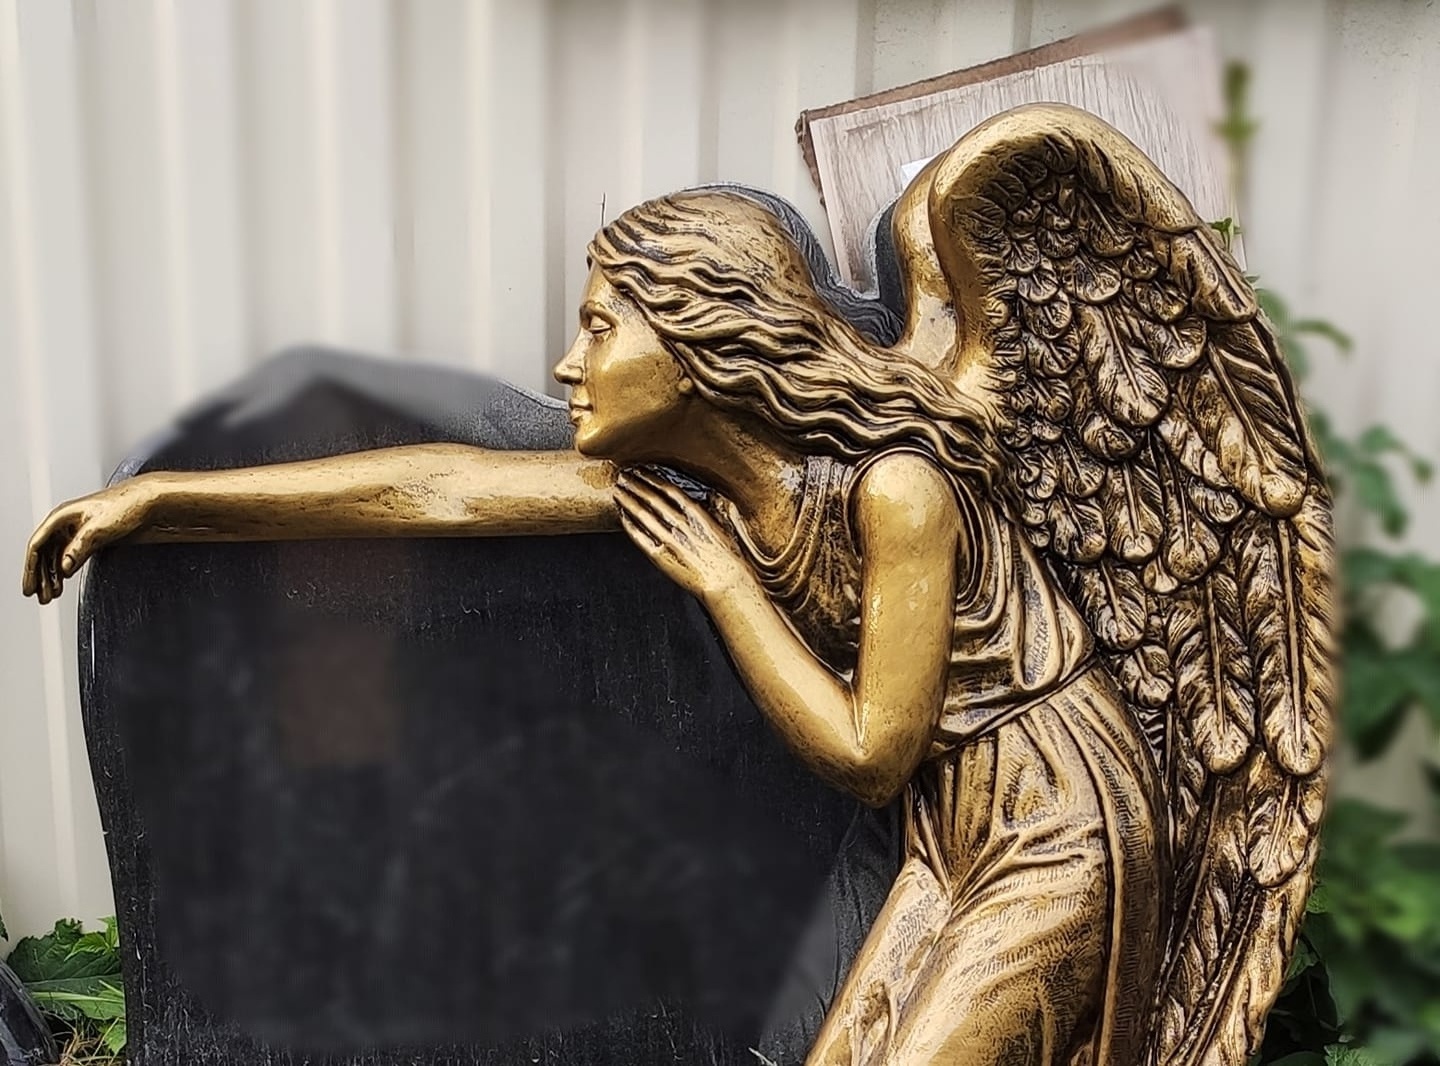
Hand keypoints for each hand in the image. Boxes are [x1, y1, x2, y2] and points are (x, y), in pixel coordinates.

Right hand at [22, 482, 151, 603]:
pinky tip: (63, 582)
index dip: (31, 568)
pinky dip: (65, 571)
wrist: (150, 500)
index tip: (29, 586)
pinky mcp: (91, 538)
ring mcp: (78, 530)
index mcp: (63, 516)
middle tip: (38, 596)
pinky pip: (70, 557)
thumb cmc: (127, 505)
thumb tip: (64, 567)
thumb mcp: (99, 528)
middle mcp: (67, 523)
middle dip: (40, 576)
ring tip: (50, 595)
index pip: (38, 544)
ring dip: (52, 576)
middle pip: (44, 553)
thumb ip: (79, 547)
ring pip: (56, 556)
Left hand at [614, 469, 751, 600]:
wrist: (727, 582)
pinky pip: (640, 538)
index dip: (653, 478)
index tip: (642, 471)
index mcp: (697, 514)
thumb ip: (713, 506)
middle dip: (635, 485)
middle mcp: (681, 525)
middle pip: (652, 500)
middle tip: (623, 476)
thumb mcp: (727, 523)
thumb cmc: (730, 556)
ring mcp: (670, 541)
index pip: (669, 490)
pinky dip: (629, 525)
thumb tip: (707, 494)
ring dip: (628, 501)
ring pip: (643, 515)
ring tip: (618, 491)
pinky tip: (622, 515)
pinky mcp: (662, 558)